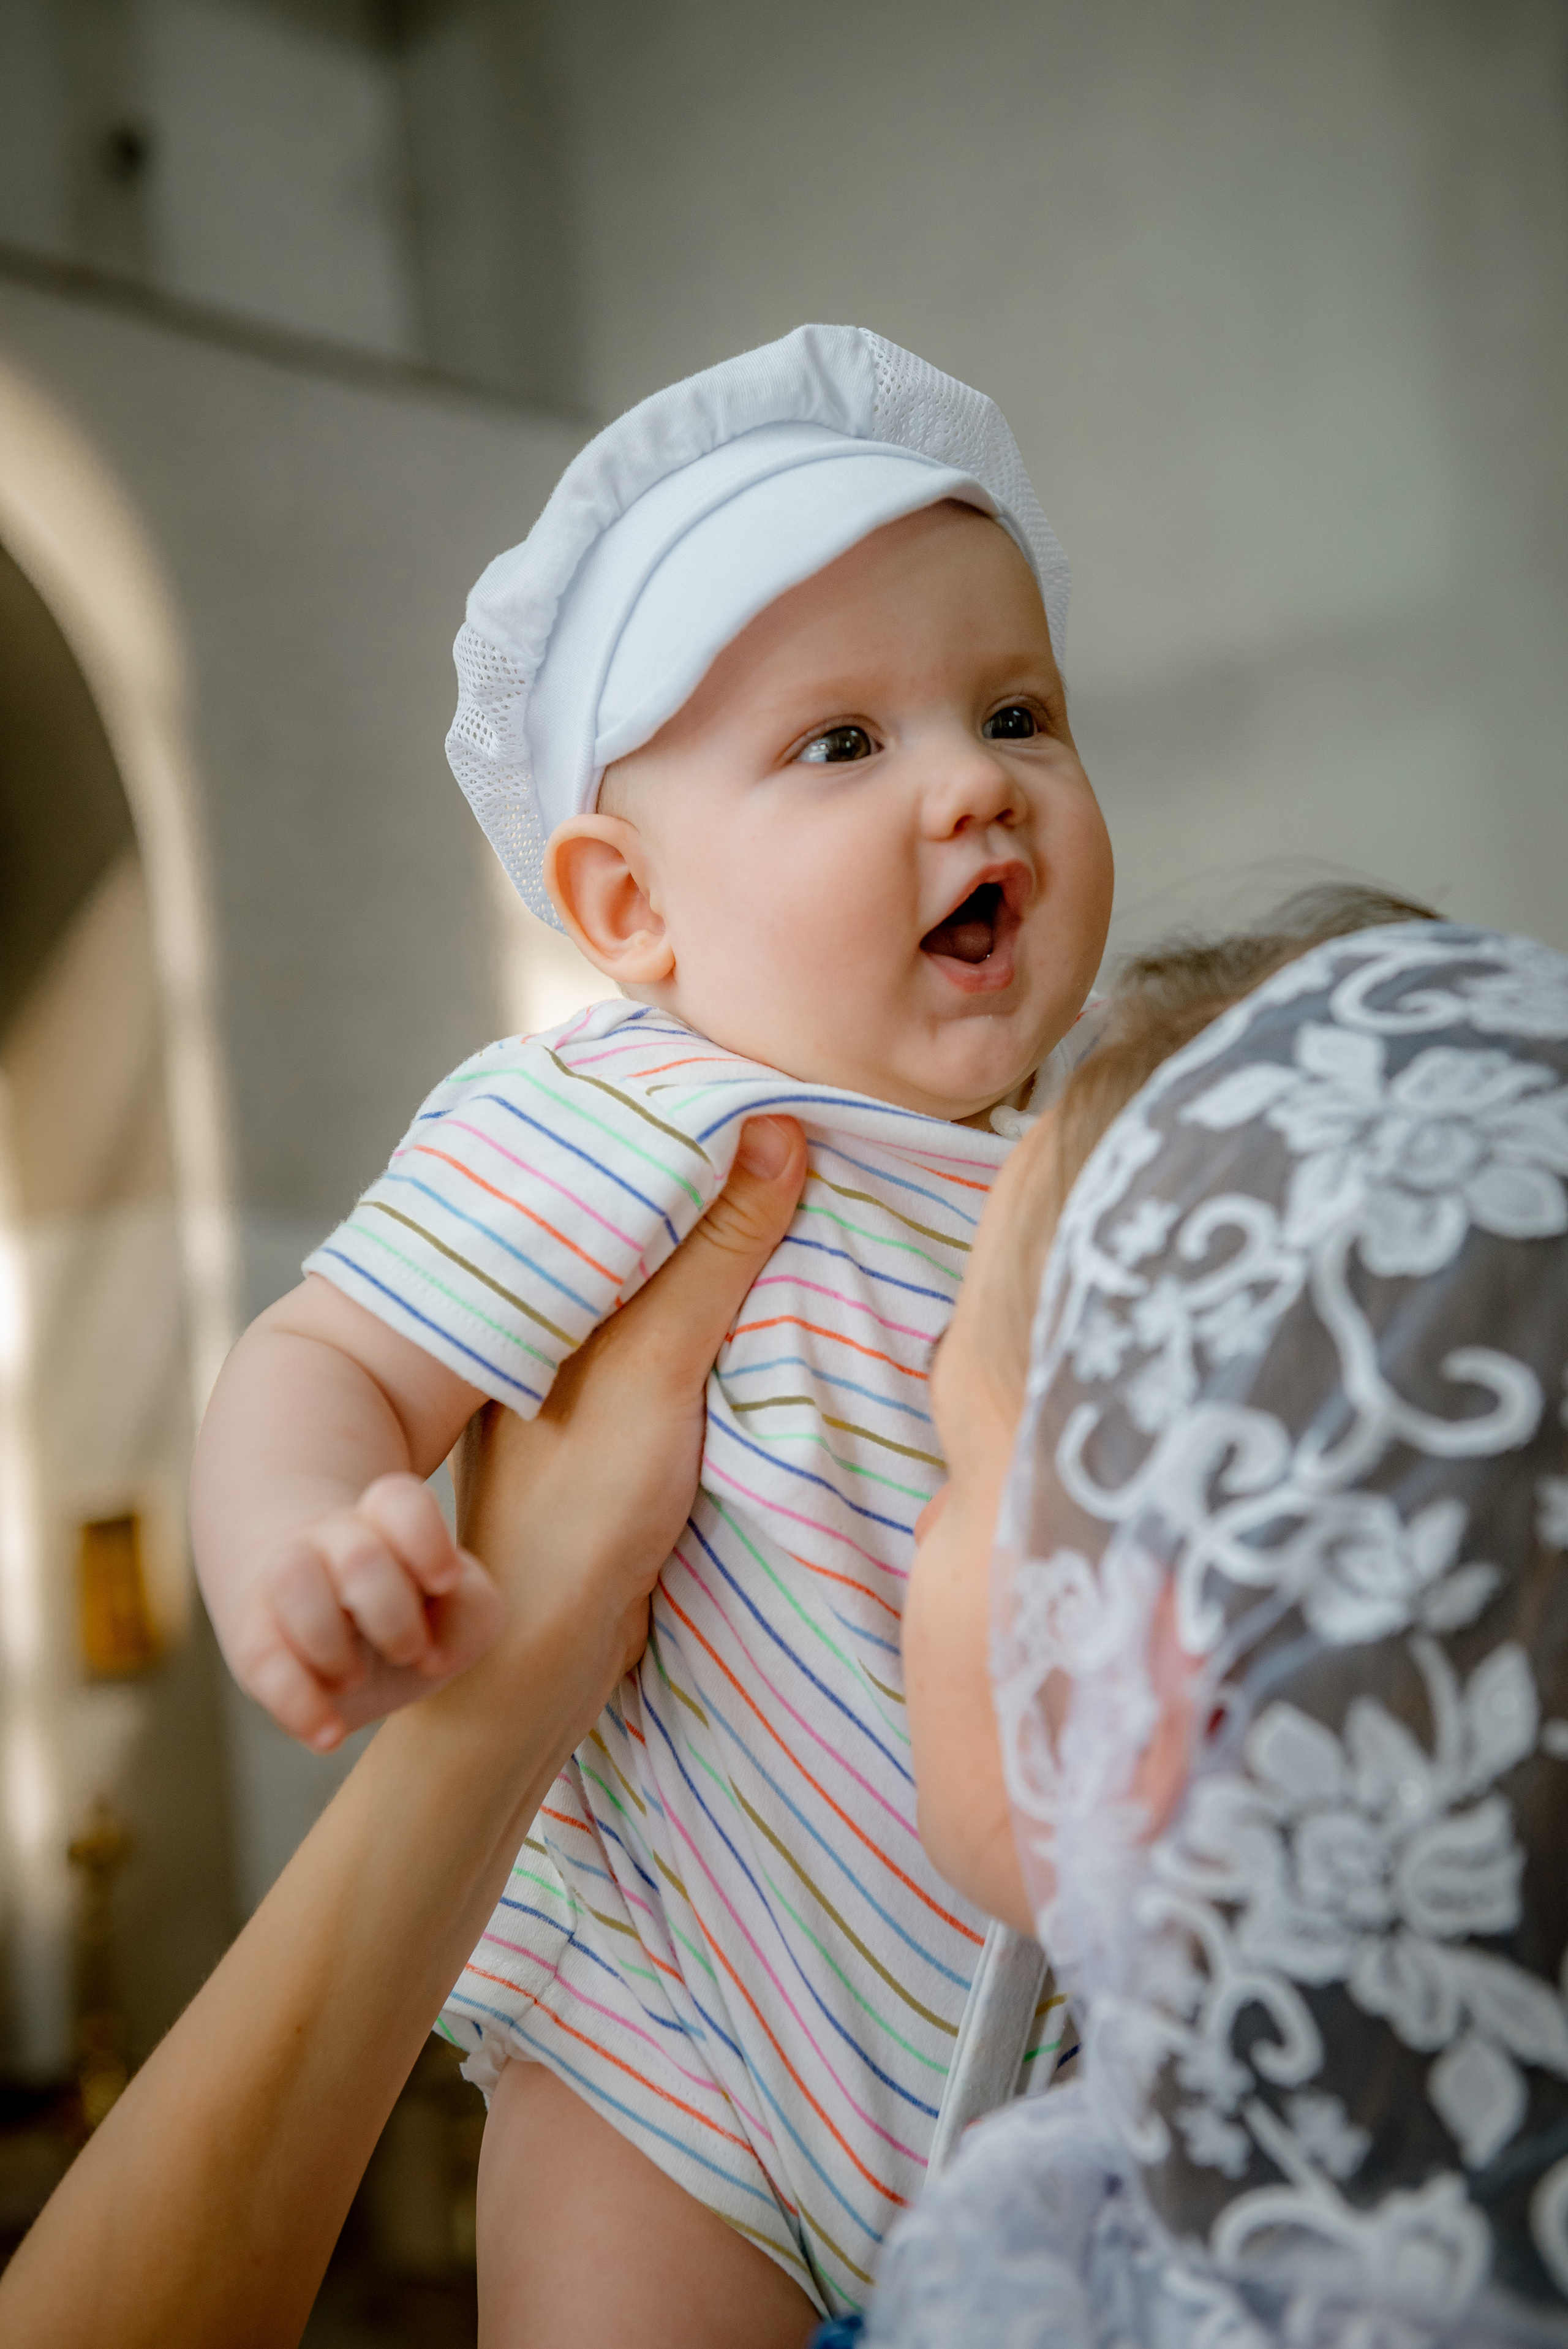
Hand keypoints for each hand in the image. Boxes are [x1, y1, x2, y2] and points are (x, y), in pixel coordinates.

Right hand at [236, 1474, 503, 1750]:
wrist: (332, 1641)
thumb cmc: (410, 1618)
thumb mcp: (460, 1613)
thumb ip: (470, 1614)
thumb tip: (432, 1651)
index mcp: (386, 1522)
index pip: (399, 1501)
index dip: (426, 1543)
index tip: (444, 1583)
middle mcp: (332, 1541)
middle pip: (360, 1556)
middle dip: (393, 1617)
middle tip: (408, 1651)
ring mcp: (285, 1582)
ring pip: (295, 1580)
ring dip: (335, 1646)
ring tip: (355, 1679)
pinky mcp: (254, 1638)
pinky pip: (262, 1661)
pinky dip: (298, 1705)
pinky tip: (330, 1736)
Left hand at [447, 1114, 808, 1707]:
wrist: (547, 1655)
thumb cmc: (581, 1507)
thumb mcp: (658, 1365)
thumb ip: (713, 1256)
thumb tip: (776, 1130)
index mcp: (545, 1283)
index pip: (628, 1168)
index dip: (697, 1125)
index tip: (775, 1080)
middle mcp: (561, 1315)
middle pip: (653, 1219)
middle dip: (720, 1177)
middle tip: (812, 1120)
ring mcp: (590, 1368)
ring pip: (670, 1278)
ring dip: (728, 1244)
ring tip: (809, 1182)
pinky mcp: (624, 1418)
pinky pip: (684, 1335)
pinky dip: (728, 1307)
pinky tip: (776, 1288)